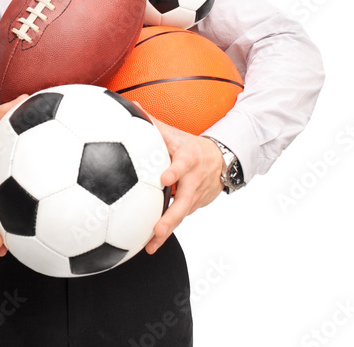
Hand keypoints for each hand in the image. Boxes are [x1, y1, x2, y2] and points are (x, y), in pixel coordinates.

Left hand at [143, 117, 224, 254]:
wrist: (223, 160)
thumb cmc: (190, 146)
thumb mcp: (174, 133)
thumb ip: (152, 122)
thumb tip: (130, 105)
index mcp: (188, 159)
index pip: (182, 165)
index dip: (175, 172)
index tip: (164, 180)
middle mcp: (194, 180)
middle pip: (184, 201)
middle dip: (171, 217)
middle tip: (158, 229)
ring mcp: (195, 195)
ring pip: (181, 216)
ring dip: (167, 231)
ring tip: (150, 247)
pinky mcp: (195, 206)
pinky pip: (180, 219)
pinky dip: (167, 231)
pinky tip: (149, 245)